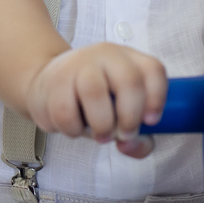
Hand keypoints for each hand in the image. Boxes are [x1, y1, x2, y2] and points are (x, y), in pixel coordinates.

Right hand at [25, 42, 166, 158]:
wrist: (45, 82)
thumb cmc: (91, 102)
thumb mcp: (119, 112)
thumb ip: (137, 138)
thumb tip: (129, 145)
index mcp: (128, 60)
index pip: (153, 69)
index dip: (157, 98)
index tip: (151, 122)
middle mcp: (105, 56)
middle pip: (128, 80)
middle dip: (130, 117)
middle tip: (124, 135)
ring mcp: (78, 65)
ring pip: (94, 91)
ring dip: (102, 124)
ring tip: (100, 136)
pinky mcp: (54, 81)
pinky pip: (65, 110)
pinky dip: (73, 129)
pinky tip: (74, 128)